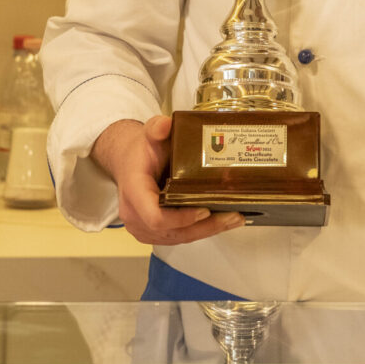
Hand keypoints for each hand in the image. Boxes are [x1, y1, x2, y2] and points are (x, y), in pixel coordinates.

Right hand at [91, 116, 244, 244]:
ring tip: (234, 219)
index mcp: (134, 191)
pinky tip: (221, 222)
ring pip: (176, 238)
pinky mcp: (153, 232)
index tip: (204, 210)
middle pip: (170, 232)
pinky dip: (200, 232)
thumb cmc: (143, 149)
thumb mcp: (149, 134)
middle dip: (203, 227)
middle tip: (232, 216)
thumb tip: (165, 125)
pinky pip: (177, 237)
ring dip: (206, 232)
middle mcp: (135, 215)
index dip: (180, 218)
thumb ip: (156, 128)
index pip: (155, 216)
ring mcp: (143, 227)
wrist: (130, 161)